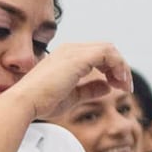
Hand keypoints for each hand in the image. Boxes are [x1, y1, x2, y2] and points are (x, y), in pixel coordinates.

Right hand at [7, 42, 130, 118]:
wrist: (25, 102)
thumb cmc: (41, 102)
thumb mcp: (72, 96)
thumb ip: (89, 89)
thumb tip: (107, 87)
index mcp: (65, 57)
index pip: (96, 55)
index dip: (111, 69)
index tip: (117, 86)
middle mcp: (70, 50)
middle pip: (105, 50)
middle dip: (119, 67)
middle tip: (125, 87)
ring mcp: (74, 51)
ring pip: (109, 49)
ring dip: (121, 67)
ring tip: (124, 85)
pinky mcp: (78, 58)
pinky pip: (107, 54)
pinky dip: (118, 66)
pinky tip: (118, 81)